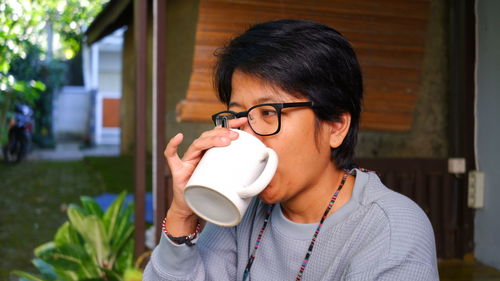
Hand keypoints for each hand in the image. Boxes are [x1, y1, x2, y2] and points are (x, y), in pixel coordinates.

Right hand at [163, 118, 247, 233]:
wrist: (192, 210)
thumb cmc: (209, 195)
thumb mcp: (227, 183)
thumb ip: (240, 176)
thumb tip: (262, 172)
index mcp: (209, 154)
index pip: (219, 134)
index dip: (230, 125)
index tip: (244, 121)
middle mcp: (198, 154)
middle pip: (208, 137)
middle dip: (223, 133)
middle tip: (236, 136)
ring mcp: (187, 161)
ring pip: (196, 144)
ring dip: (210, 139)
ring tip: (224, 140)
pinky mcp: (177, 171)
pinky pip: (171, 156)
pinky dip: (172, 146)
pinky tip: (179, 137)